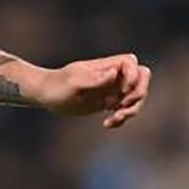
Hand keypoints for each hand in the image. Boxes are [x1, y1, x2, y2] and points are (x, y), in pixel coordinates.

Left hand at [34, 54, 151, 127]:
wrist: (46, 94)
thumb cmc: (57, 85)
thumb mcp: (74, 83)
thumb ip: (94, 79)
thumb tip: (114, 73)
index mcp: (106, 66)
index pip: (133, 63)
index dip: (133, 78)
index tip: (120, 91)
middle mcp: (113, 75)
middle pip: (142, 78)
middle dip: (137, 95)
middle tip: (119, 107)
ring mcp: (112, 88)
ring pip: (137, 95)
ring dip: (131, 110)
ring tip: (112, 119)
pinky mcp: (108, 102)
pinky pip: (125, 109)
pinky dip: (122, 118)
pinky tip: (107, 124)